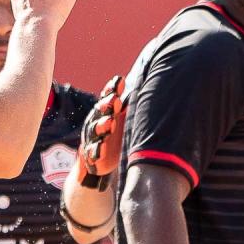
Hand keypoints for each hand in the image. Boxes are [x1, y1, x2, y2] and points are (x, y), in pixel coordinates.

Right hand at [77, 75, 125, 190]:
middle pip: (100, 111)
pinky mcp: (91, 156)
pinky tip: (102, 148)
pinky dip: (97, 150)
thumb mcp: (124, 120)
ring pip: (95, 130)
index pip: (107, 97)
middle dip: (107, 105)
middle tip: (116, 99)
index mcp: (106, 112)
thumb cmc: (116, 136)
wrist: (101, 162)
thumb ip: (130, 106)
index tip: (120, 80)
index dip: (112, 89)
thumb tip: (152, 85)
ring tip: (110, 122)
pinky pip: (92, 152)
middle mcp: (97, 122)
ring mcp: (93, 138)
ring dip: (102, 126)